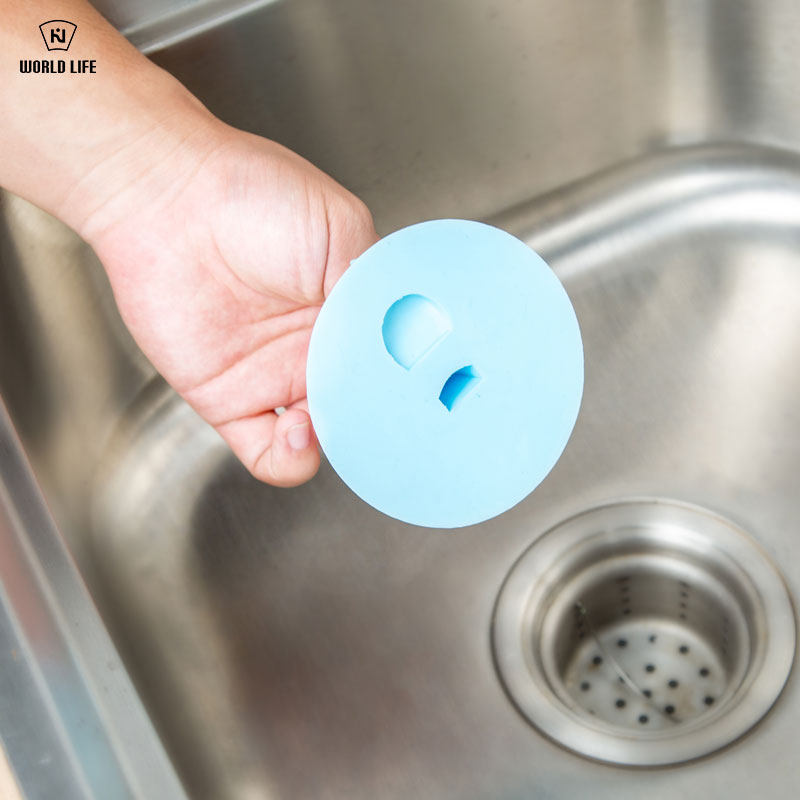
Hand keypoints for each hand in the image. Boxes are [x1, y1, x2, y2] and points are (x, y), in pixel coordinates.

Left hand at [83, 124, 377, 486]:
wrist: (171, 196)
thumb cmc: (252, 195)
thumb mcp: (343, 230)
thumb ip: (376, 288)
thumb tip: (406, 338)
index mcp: (350, 312)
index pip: (390, 364)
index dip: (405, 382)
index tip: (422, 391)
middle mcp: (316, 350)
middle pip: (361, 405)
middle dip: (376, 417)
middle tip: (384, 412)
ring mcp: (276, 378)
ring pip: (322, 436)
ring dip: (338, 439)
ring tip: (333, 415)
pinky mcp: (231, 401)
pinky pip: (266, 452)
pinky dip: (291, 459)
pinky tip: (298, 432)